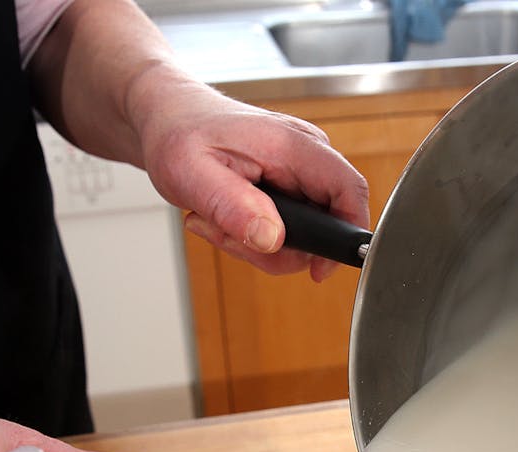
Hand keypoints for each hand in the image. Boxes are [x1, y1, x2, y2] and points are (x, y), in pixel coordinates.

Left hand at [137, 79, 370, 281]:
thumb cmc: (177, 133)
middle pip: (325, 224)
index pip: (349, 190)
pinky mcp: (289, 185)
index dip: (345, 236)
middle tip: (227, 234)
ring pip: (303, 233)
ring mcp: (299, 170)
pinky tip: (225, 218)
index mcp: (292, 144)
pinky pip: (288, 227)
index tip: (319, 268)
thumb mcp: (192, 173)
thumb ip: (233, 207)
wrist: (168, 117)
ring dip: (257, 243)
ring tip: (217, 221)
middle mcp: (305, 154)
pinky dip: (255, 235)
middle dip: (275, 247)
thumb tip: (272, 239)